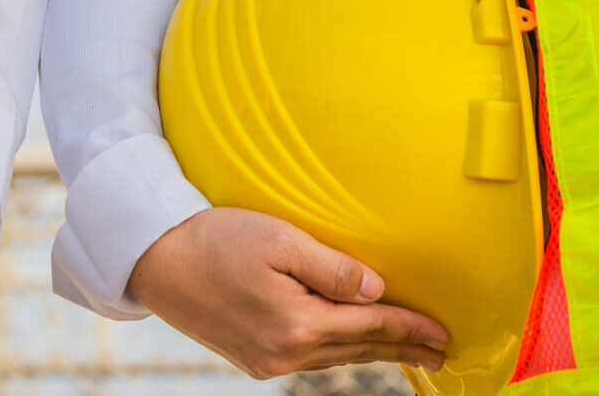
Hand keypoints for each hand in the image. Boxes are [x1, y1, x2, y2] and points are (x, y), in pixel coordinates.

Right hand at [128, 207, 448, 378]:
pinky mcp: (250, 357)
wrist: (154, 259)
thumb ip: (331, 268)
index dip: (411, 329)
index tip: (444, 334)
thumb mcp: (279, 239)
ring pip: (335, 357)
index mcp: (297, 323)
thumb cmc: (214, 239)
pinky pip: (309, 359)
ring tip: (404, 351)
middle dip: (402, 349)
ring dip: (373, 353)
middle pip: (358, 349)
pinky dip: (339, 352)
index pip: (371, 325)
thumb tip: (374, 290)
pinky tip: (348, 347)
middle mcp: (285, 351)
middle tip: (440, 353)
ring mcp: (266, 359)